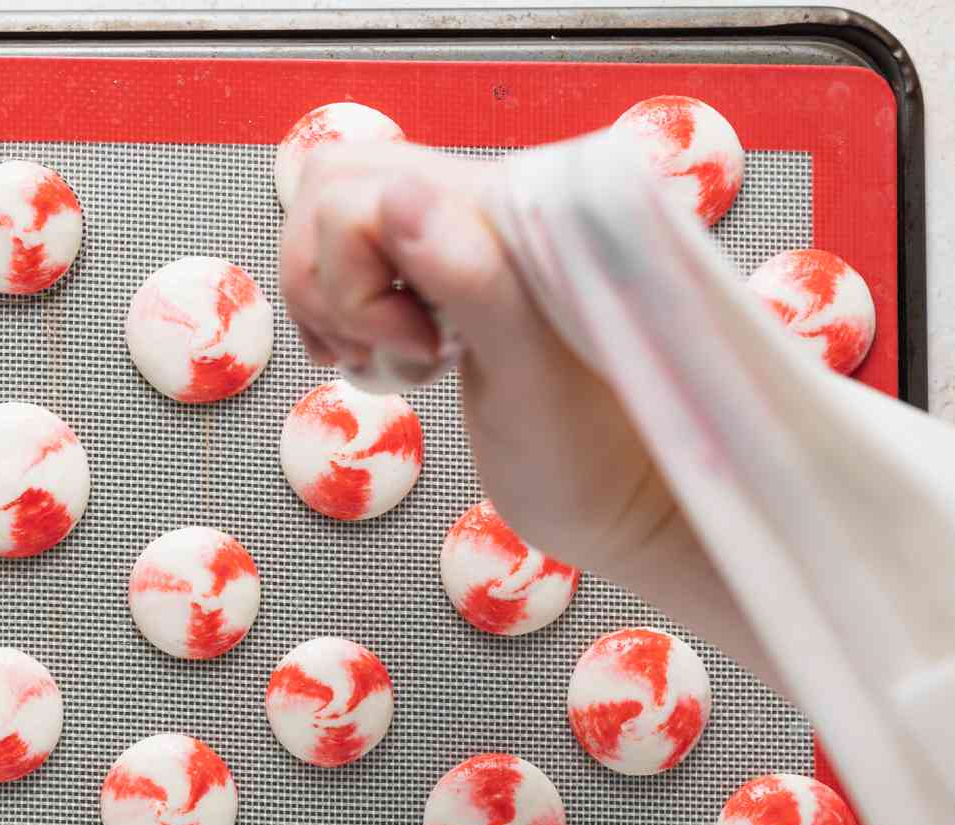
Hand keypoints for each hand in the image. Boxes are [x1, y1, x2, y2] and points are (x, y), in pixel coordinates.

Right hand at [279, 141, 778, 687]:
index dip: (356, 279)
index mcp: (501, 210)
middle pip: (329, 197)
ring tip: (416, 366)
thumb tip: (398, 198)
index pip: (354, 191)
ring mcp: (450, 249)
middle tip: (406, 353)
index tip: (425, 345)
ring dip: (343, 316)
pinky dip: (353, 331)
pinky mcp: (438, 290)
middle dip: (336, 291)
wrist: (627, 504)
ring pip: (327, 236)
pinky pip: (350, 276)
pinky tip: (408, 367)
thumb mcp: (531, 378)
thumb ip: (474, 279)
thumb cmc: (594, 458)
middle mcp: (471, 211)